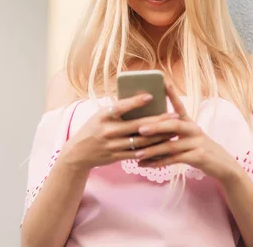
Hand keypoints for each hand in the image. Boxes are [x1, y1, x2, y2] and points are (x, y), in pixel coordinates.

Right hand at [59, 93, 179, 171]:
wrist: (78, 153)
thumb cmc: (93, 128)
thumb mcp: (100, 115)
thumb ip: (116, 110)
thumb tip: (140, 99)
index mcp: (103, 116)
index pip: (120, 107)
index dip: (135, 102)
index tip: (150, 96)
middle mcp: (107, 131)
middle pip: (137, 125)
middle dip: (158, 120)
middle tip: (174, 115)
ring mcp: (112, 145)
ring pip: (141, 141)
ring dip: (159, 136)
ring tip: (173, 130)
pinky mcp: (116, 157)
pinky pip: (138, 154)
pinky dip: (151, 150)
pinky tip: (163, 145)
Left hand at [134, 83, 242, 184]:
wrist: (224, 166)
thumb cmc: (200, 149)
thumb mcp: (190, 137)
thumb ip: (173, 132)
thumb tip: (146, 127)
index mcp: (190, 123)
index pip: (180, 106)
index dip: (172, 94)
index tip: (163, 81)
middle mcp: (194, 130)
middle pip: (174, 125)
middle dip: (155, 126)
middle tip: (139, 128)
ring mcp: (197, 143)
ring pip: (171, 146)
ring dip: (152, 150)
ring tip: (136, 153)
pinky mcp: (199, 157)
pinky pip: (175, 160)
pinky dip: (159, 163)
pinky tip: (145, 164)